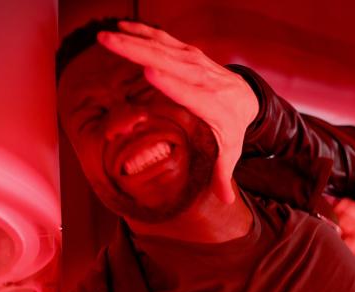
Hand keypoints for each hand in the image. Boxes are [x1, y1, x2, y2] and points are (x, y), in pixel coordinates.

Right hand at [97, 21, 257, 203]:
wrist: (246, 98)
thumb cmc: (231, 127)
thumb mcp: (229, 151)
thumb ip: (223, 174)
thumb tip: (226, 201)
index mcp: (213, 105)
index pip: (191, 93)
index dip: (171, 83)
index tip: (149, 74)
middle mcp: (204, 79)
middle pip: (171, 64)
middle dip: (140, 53)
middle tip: (112, 45)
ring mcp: (196, 63)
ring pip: (165, 48)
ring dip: (135, 40)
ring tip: (108, 36)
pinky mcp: (189, 53)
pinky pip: (165, 40)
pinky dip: (144, 33)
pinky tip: (121, 27)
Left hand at [334, 200, 354, 291]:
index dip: (350, 206)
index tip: (339, 202)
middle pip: (353, 224)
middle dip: (340, 216)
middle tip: (329, 212)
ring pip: (347, 239)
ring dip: (336, 232)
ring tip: (326, 227)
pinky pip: (344, 256)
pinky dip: (337, 249)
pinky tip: (329, 245)